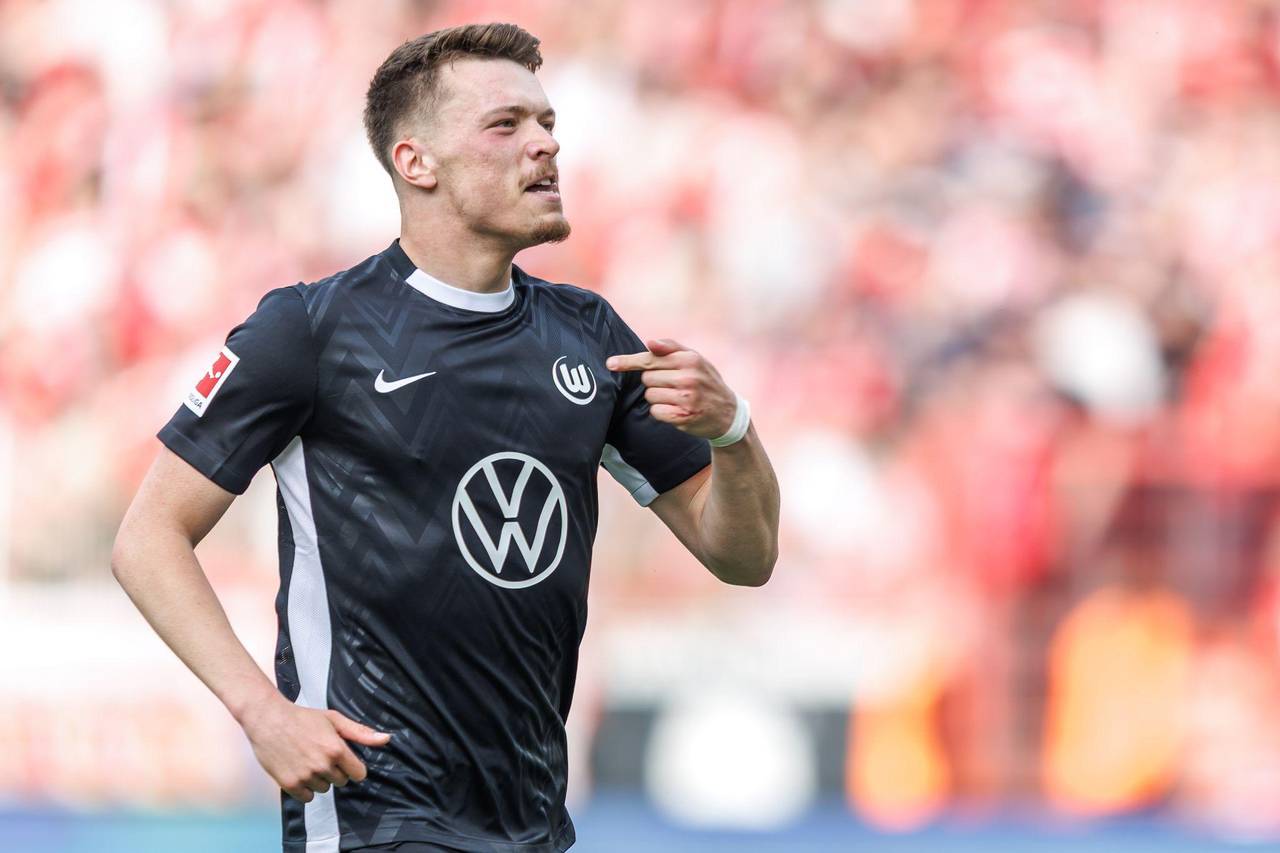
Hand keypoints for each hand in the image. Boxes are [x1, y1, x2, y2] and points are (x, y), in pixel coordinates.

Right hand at [238, 694, 390, 802]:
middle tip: (320, 754)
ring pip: (324, 789)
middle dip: (335, 770)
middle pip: (341, 781)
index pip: (358, 774)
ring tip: (307, 759)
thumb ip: (360, 732)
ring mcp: (305, 776)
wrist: (268, 719)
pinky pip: (307, 797)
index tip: (343, 759)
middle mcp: (322, 765)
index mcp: (336, 749)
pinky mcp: (289, 784)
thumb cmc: (303, 717)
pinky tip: (299, 770)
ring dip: (319, 779)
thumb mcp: (334, 719)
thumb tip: (387, 739)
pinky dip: (304, 788)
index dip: (353, 766)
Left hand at [606, 339, 736, 439]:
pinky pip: (655, 411)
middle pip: (647, 378)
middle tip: (672, 385)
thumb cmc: (705, 381)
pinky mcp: (682, 417)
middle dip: (654, 381)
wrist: (727, 413)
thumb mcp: (695, 359)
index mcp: (689, 359)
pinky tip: (676, 409)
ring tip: (676, 398)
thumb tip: (649, 342)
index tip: (610, 364)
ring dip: (657, 397)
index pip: (650, 359)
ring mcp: (686, 398)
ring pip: (649, 395)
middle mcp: (688, 377)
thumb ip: (671, 348)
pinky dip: (661, 412)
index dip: (628, 362)